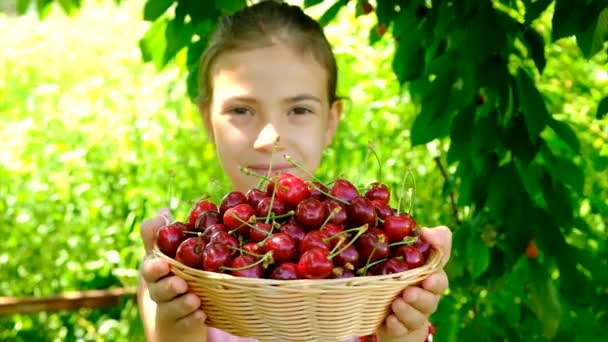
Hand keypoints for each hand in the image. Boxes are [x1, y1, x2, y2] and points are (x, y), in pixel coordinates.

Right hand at [139, 209, 206, 340]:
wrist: (178, 320)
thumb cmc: (172, 280)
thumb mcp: (166, 258)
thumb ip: (160, 237)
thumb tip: (163, 210)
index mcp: (156, 273)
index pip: (149, 268)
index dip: (154, 266)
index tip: (164, 263)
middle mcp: (159, 293)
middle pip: (158, 290)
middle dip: (168, 286)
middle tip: (180, 283)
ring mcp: (170, 311)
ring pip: (172, 308)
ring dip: (183, 302)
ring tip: (195, 299)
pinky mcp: (182, 327)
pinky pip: (187, 324)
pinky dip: (193, 319)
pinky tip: (201, 314)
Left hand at [376, 226, 451, 341]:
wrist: (386, 306)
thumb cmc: (400, 274)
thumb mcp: (408, 256)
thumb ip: (424, 242)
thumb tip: (427, 231)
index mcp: (428, 279)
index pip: (439, 278)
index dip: (436, 280)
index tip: (428, 279)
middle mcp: (425, 299)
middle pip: (430, 301)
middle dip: (421, 297)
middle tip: (408, 293)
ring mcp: (413, 315)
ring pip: (416, 317)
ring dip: (407, 311)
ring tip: (396, 304)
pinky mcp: (399, 328)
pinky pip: (401, 330)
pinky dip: (396, 325)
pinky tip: (389, 320)